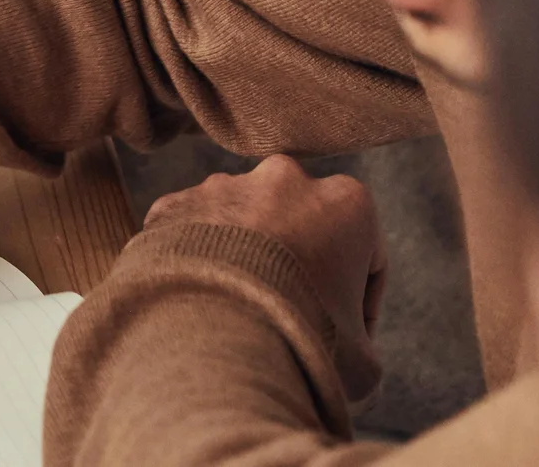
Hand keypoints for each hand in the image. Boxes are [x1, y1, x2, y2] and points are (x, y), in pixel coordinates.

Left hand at [142, 155, 386, 398]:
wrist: (220, 334)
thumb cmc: (307, 341)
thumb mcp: (364, 360)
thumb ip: (359, 340)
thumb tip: (342, 349)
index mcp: (345, 202)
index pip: (363, 256)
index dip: (359, 305)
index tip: (345, 340)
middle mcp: (283, 178)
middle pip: (299, 230)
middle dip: (298, 269)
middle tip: (291, 321)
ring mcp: (221, 186)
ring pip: (243, 228)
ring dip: (245, 262)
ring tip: (242, 316)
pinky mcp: (175, 204)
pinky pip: (193, 236)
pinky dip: (200, 266)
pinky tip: (203, 306)